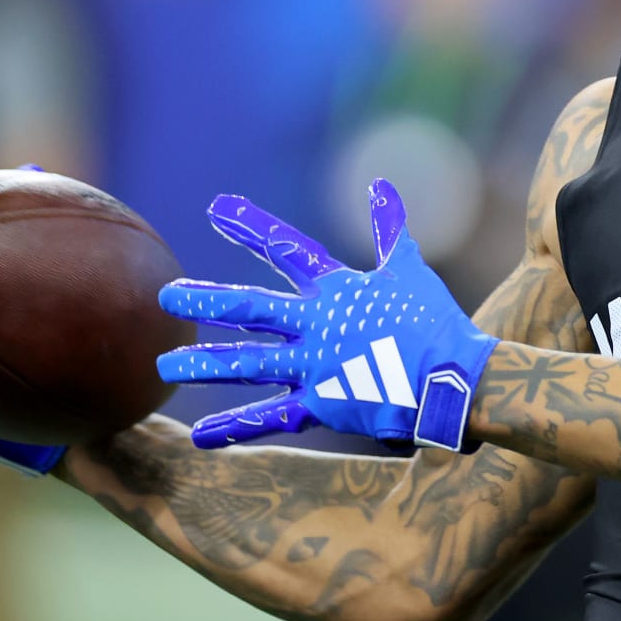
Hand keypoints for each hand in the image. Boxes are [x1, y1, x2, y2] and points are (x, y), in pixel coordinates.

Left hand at [157, 179, 499, 451]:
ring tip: (165, 364)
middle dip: (207, 300)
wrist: (455, 377)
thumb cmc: (436, 321)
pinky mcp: (322, 405)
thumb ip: (390, 228)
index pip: (287, 248)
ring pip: (249, 363)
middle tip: (166, 294)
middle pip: (251, 308)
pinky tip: (198, 435)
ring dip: (205, 363)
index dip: (252, 226)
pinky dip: (235, 426)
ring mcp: (316, 366)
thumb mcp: (410, 268)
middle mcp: (316, 325)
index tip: (219, 209)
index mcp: (336, 289)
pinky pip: (271, 418)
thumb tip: (381, 185)